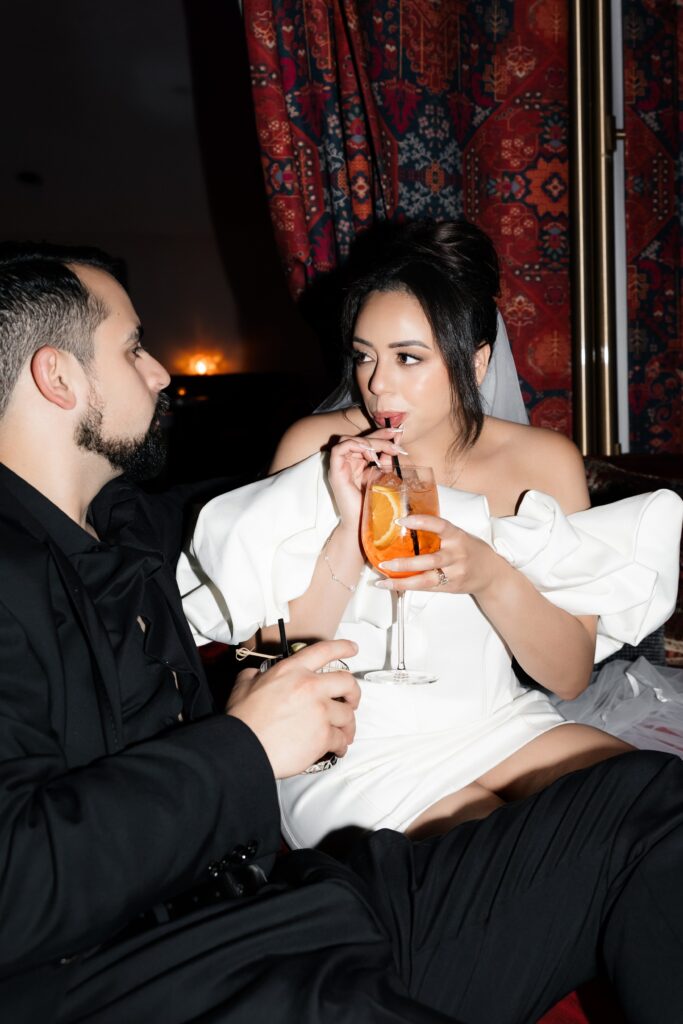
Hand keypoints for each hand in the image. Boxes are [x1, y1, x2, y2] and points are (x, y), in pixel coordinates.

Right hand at [226, 639, 359, 778]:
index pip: (324, 651)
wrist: (243, 748)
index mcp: (291, 671)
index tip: (352, 648)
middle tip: (351, 701)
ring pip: (347, 715)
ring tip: (343, 732)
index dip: (342, 647)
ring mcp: (319, 711)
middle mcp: (310, 687)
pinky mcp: (323, 735)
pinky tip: (336, 748)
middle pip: (347, 682)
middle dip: (354, 693)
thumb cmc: (243, 721)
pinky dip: (341, 745)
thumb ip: (256, 675)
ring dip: (347, 725)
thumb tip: (258, 674)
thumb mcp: (244, 684)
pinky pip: (341, 739)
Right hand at [328, 428, 405, 527]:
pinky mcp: (335, 473)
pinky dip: (354, 446)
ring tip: (382, 451)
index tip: (398, 432)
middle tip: (395, 442)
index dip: (381, 434)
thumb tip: (394, 446)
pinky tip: (370, 453)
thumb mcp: (382, 478)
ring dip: (368, 442)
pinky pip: (339, 450)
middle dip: (378, 436)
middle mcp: (346, 464)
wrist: (365, 525)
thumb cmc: (374, 505)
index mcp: (356, 464)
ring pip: (349, 441)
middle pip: (357, 439)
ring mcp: (339, 468)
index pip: (366, 442)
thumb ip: (386, 462)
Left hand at [375, 514, 505, 597]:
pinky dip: (409, 588)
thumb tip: (408, 526)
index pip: (439, 525)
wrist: (492, 575)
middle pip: (429, 561)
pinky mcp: (450, 587)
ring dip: (403, 582)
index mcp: (457, 537)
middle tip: (385, 563)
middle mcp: (456, 555)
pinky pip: (427, 588)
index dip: (420, 522)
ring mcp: (454, 573)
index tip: (401, 520)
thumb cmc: (472, 551)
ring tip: (384, 580)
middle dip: (404, 564)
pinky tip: (394, 586)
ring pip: (426, 580)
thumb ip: (439, 534)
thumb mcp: (459, 536)